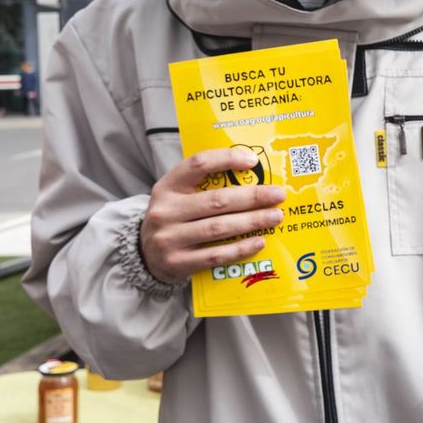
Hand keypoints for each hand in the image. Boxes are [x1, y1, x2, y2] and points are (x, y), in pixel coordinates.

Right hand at [139, 147, 286, 283]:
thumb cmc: (174, 217)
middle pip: (216, 200)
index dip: (226, 160)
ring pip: (219, 228)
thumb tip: (252, 173)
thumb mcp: (177, 195)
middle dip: (252, 197)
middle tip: (278, 195)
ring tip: (275, 217)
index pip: (198, 165)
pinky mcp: (178, 262)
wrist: (145, 254)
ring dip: (252, 222)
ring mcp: (170, 238)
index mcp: (167, 186)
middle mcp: (166, 211)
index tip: (253, 161)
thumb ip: (205, 184)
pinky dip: (240, 248)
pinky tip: (259, 241)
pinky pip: (216, 255)